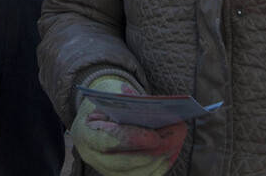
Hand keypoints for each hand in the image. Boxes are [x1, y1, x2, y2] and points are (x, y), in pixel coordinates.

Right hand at [71, 76, 186, 175]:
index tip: (155, 137)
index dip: (132, 140)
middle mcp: (94, 158)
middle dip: (156, 149)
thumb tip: (154, 106)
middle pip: (127, 162)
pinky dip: (163, 163)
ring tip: (179, 137)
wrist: (94, 122)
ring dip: (163, 155)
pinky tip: (175, 148)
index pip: (107, 141)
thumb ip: (129, 102)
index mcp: (86, 134)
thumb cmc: (105, 107)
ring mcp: (108, 171)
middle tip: (178, 133)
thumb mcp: (111, 98)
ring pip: (139, 172)